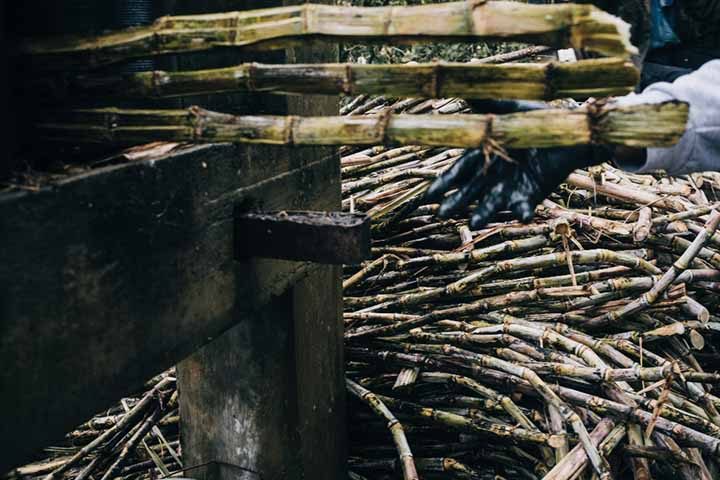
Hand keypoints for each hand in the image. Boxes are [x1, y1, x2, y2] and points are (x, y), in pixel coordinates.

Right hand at [424, 100, 610, 229]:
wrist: (570, 132)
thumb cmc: (536, 119)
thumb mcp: (509, 109)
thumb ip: (487, 105)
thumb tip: (465, 89)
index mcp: (481, 157)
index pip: (457, 172)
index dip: (443, 184)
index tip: (428, 195)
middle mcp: (491, 176)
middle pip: (468, 192)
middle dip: (455, 203)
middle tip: (441, 214)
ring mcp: (509, 188)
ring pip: (491, 204)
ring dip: (482, 214)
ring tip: (473, 224)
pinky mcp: (529, 195)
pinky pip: (523, 206)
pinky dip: (522, 212)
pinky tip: (522, 216)